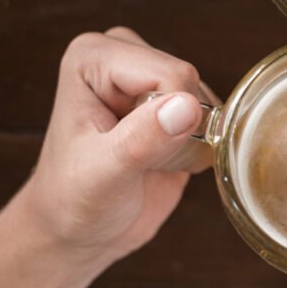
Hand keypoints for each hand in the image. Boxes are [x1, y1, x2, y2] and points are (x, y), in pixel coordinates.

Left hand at [15, 27, 214, 262]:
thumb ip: (142, 140)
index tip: (131, 153)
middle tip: (140, 160)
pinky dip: (198, 147)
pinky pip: (213, 116)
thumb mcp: (102, 176)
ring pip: (206, 101)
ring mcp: (148, 76)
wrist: (77, 231)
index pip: (170, 74)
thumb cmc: (73, 202)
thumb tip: (187, 106)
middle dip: (179, 130)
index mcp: (94, 57)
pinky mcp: (172, 101)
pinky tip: (165, 163)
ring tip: (148, 162)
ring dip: (189, 142)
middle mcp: (122, 56)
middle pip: (190, 82)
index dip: (167, 122)